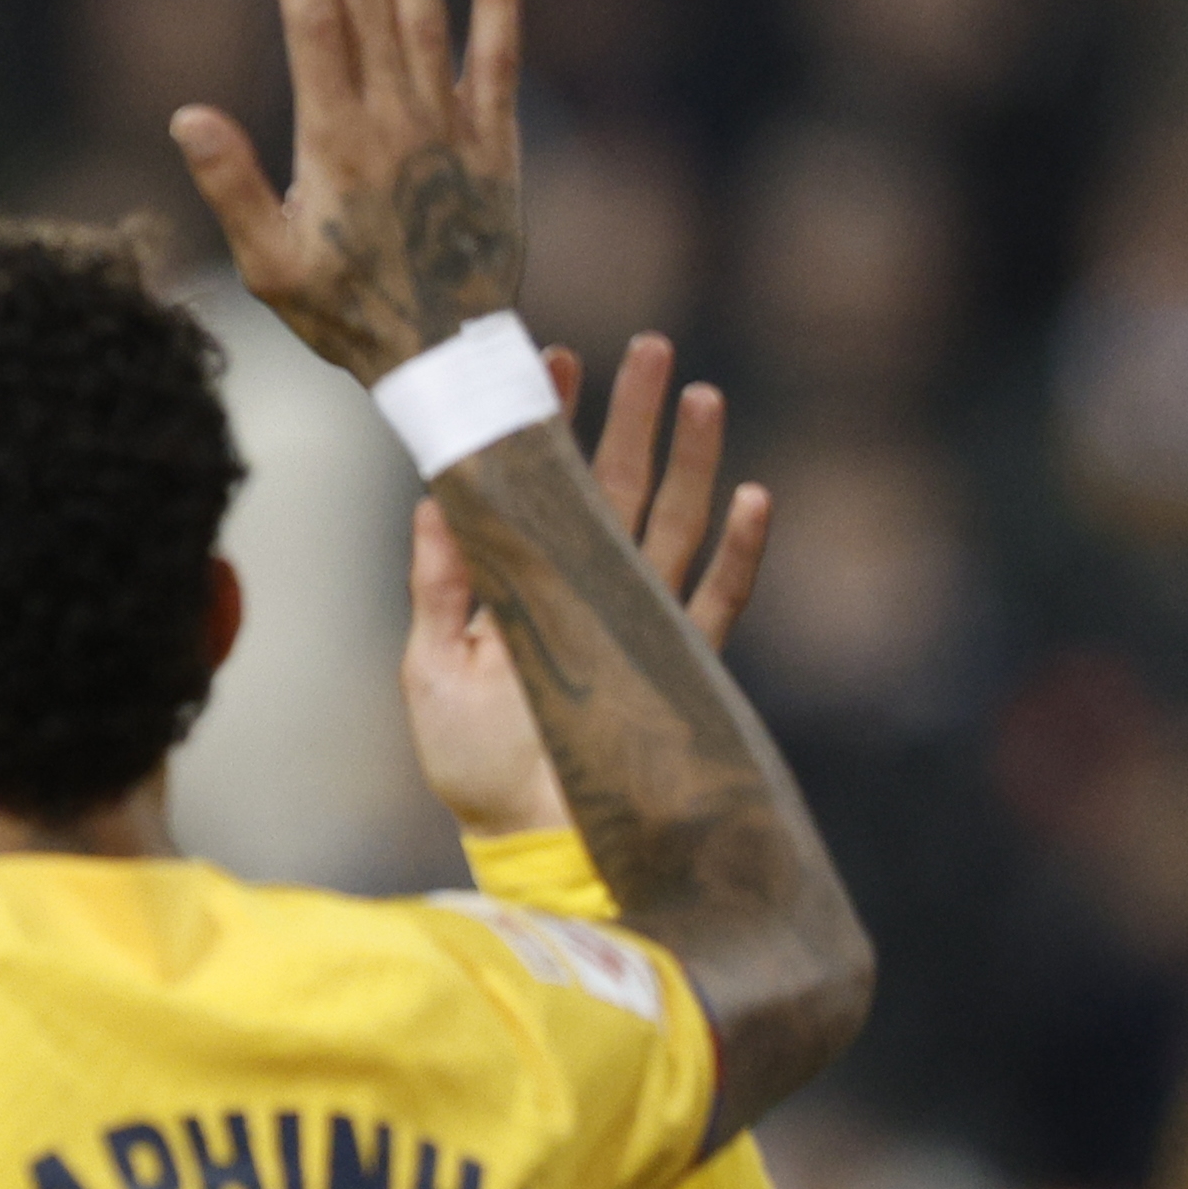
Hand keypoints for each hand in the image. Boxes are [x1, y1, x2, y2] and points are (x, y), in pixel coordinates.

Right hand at [168, 0, 523, 386]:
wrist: (444, 358)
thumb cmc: (345, 315)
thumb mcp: (268, 267)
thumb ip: (231, 188)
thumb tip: (187, 116)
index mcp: (335, 145)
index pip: (316, 29)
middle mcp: (396, 123)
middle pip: (371, 5)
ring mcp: (452, 128)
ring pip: (429, 18)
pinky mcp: (498, 142)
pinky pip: (502, 58)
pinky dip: (502, 0)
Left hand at [403, 335, 772, 842]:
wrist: (521, 842)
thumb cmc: (470, 762)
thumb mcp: (431, 667)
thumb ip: (439, 585)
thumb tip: (434, 498)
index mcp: (529, 584)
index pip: (546, 487)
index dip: (554, 426)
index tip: (554, 360)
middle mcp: (590, 593)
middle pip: (622, 487)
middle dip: (636, 416)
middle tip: (652, 347)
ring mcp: (640, 627)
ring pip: (674, 525)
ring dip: (692, 460)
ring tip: (702, 394)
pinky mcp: (679, 670)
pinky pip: (720, 603)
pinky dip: (741, 552)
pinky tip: (756, 497)